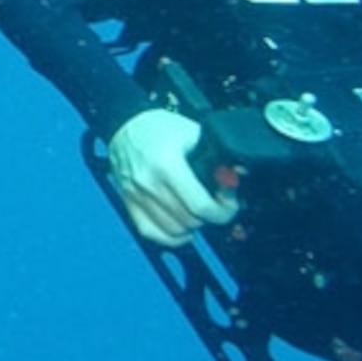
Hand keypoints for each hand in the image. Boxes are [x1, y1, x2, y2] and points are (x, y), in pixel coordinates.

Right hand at [107, 108, 238, 245]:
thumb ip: (215, 155)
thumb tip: (236, 176)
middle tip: (218, 204)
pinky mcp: (129, 202)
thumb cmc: (160, 127)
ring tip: (199, 212)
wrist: (125, 123)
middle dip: (211, 216)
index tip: (230, 200)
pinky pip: (150, 232)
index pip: (201, 206)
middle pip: (189, 220)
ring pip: (173, 230)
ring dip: (192, 226)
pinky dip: (169, 237)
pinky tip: (182, 229)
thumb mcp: (193, 133)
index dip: (224, 209)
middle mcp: (149, 183)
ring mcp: (136, 195)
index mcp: (167, 165)